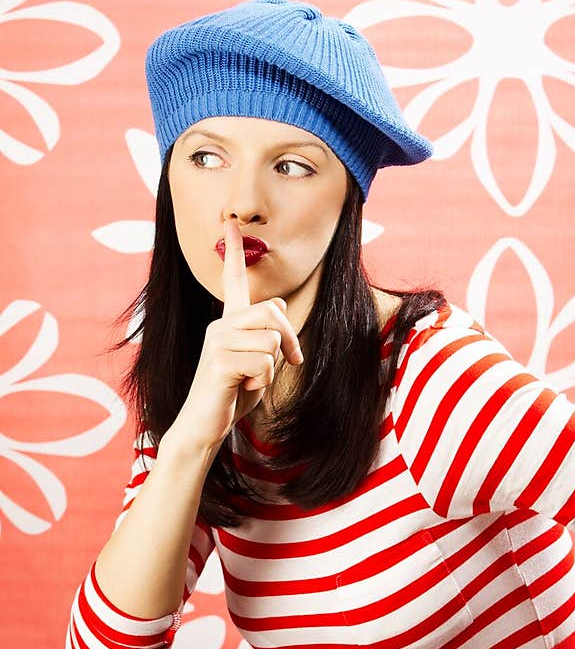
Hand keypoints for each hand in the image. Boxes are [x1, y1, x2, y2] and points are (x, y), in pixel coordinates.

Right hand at [170, 218, 303, 451]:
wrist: (205, 425)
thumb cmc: (233, 395)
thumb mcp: (258, 362)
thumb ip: (268, 337)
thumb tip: (279, 306)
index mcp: (228, 323)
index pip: (233, 282)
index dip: (234, 253)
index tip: (231, 223)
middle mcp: (219, 325)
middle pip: (273, 312)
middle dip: (290, 339)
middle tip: (294, 361)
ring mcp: (216, 342)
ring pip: (270, 341)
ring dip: (272, 367)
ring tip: (251, 380)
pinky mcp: (218, 362)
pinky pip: (263, 364)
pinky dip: (262, 382)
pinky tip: (242, 389)